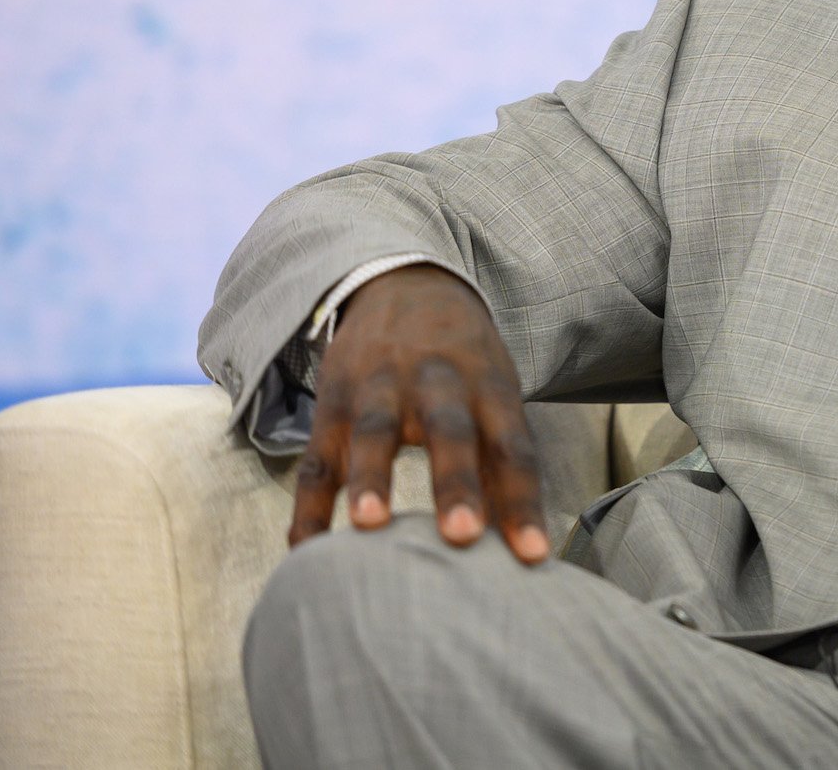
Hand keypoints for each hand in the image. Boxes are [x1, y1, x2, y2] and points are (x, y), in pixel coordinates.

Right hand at [289, 264, 548, 563]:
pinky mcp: (333, 400)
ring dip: (372, 478)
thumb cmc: (464, 362)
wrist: (404, 281)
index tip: (532, 555)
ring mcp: (380, 386)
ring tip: (370, 526)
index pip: (514, 445)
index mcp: (489, 383)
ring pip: (375, 431)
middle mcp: (438, 380)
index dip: (523, 500)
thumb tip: (522, 543)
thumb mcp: (494, 392)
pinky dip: (309, 504)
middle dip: (456, 482)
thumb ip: (502, 462)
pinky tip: (305, 549)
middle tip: (463, 535)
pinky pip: (317, 456)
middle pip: (450, 430)